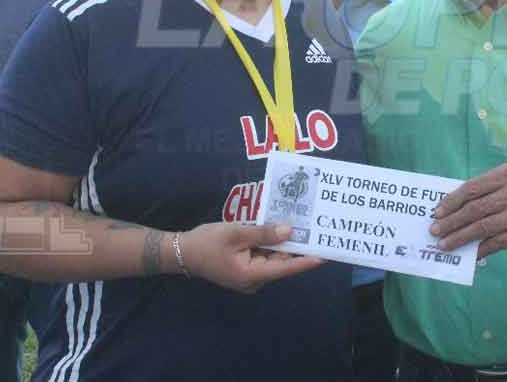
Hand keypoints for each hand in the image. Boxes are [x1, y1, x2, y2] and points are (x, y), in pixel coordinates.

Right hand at [180, 223, 323, 293]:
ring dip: (282, 244)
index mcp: (252, 275)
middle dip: (295, 246)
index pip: (285, 268)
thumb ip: (264, 233)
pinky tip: (279, 230)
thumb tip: (289, 231)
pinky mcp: (245, 270)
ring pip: (272, 259)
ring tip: (301, 226)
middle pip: (281, 262)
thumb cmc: (207, 243)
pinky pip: (263, 257)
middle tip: (314, 230)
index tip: (325, 256)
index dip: (306, 261)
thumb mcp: (236, 233)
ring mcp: (249, 277)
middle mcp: (254, 280)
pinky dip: (270, 245)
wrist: (181, 252)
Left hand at [429, 164, 506, 261]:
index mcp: (506, 175)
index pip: (472, 187)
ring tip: (444, 244)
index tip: (437, 212)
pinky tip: (466, 254)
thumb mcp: (501, 188)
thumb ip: (478, 194)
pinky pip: (493, 243)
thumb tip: (445, 211)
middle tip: (435, 230)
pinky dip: (477, 250)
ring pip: (482, 227)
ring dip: (459, 237)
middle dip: (451, 221)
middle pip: (475, 209)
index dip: (452, 201)